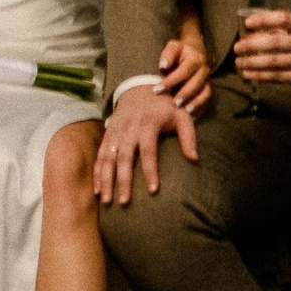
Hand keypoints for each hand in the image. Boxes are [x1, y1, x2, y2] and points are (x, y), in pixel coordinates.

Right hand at [93, 84, 198, 204]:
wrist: (141, 88)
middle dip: (123, 180)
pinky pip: (100, 155)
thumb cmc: (166, 109)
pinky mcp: (108, 135)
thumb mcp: (181, 116)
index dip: (151, 170)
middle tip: (125, 202)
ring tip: (106, 202)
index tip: (153, 191)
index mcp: (148, 123)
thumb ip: (188, 137)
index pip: (149, 149)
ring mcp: (116, 131)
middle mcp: (129, 127)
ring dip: (106, 180)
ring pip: (108, 157)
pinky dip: (97, 173)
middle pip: (124, 156)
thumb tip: (194, 159)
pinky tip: (97, 190)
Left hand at [156, 28, 209, 113]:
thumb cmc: (180, 52)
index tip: (157, 89)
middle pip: (196, 84)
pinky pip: (207, 99)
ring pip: (205, 93)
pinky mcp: (208, 88)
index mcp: (195, 58)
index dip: (171, 81)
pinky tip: (191, 114)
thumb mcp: (173, 47)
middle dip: (184, 94)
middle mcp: (204, 69)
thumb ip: (168, 54)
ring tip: (184, 111)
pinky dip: (200, 107)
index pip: (184, 71)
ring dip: (195, 103)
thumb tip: (163, 66)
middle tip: (173, 103)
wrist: (195, 51)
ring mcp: (208, 80)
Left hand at [232, 9, 290, 99]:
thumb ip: (281, 30)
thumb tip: (254, 32)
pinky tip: (248, 73)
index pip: (283, 18)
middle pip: (275, 42)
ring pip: (273, 62)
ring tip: (239, 62)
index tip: (248, 23)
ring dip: (252, 62)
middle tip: (238, 47)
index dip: (264, 19)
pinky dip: (260, 75)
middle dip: (253, 45)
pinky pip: (276, 76)